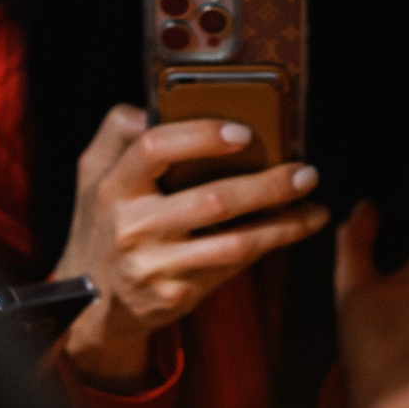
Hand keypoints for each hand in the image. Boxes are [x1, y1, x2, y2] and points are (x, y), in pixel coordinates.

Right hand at [53, 104, 329, 389]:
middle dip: (268, 186)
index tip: (245, 133)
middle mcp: (133, 227)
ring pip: (235, 243)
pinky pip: (232, 268)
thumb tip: (150, 106)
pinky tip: (291, 231)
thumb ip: (117, 132)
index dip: (201, 136)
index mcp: (115, 186)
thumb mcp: (93, 173)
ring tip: (315, 207)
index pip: (155, 149)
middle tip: (306, 173)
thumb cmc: (105, 224)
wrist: (96, 301)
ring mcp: (156, 266)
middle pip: (212, 201)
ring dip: (283, 225)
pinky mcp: (177, 295)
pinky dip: (266, 247)